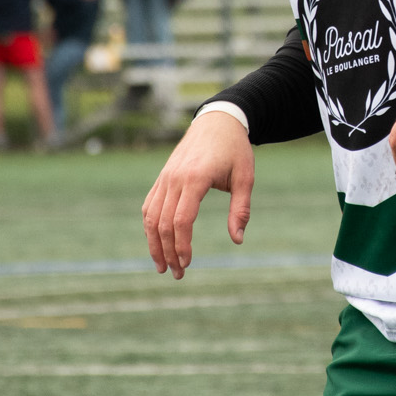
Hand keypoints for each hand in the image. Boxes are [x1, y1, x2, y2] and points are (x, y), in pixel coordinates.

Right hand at [142, 111, 254, 278]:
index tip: (187, 264)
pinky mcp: (162, 177)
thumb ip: (240, 209)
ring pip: (151, 216)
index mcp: (196, 178)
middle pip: (162, 223)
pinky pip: (149, 205)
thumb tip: (237, 239)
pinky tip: (157, 243)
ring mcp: (165, 177)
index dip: (182, 245)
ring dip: (154, 244)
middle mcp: (175, 178)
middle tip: (177, 274)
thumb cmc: (235, 149)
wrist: (217, 121)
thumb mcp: (245, 177)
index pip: (181, 220)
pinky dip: (150, 226)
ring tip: (163, 266)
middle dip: (168, 252)